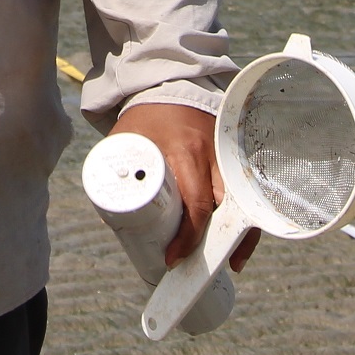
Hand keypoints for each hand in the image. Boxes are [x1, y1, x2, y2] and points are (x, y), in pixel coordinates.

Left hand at [108, 102, 259, 272]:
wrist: (169, 86)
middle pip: (224, 206)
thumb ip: (119, 169)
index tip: (173, 258)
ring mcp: (226, 155)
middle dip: (222, 241)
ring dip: (240, 233)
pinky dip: (245, 214)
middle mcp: (212, 155)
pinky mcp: (232, 156)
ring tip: (233, 260)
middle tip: (212, 268)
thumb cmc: (145, 116)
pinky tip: (242, 237)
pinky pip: (243, 190)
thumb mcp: (126, 138)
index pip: (195, 202)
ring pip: (240, 200)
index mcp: (185, 151)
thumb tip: (109, 219)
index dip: (187, 236)